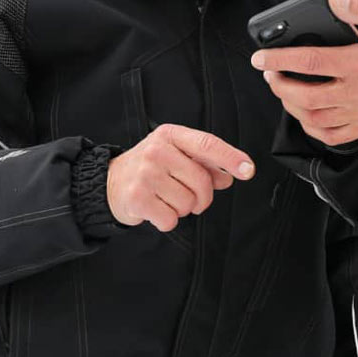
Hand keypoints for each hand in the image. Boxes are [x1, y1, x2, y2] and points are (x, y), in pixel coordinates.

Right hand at [106, 123, 254, 231]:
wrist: (109, 182)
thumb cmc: (148, 169)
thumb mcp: (174, 157)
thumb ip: (203, 165)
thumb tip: (228, 177)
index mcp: (170, 135)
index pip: (207, 144)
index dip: (230, 158)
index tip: (248, 170)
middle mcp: (157, 151)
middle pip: (202, 182)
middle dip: (202, 198)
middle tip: (191, 198)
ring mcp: (146, 174)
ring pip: (188, 203)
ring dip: (182, 209)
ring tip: (165, 199)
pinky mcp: (137, 197)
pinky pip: (171, 219)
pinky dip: (167, 220)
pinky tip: (155, 209)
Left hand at [252, 0, 357, 145]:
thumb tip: (334, 1)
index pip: (310, 61)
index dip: (279, 59)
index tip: (260, 57)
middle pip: (305, 96)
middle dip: (280, 85)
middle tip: (271, 74)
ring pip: (316, 119)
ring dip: (292, 107)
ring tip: (284, 91)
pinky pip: (334, 136)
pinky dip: (313, 129)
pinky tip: (306, 115)